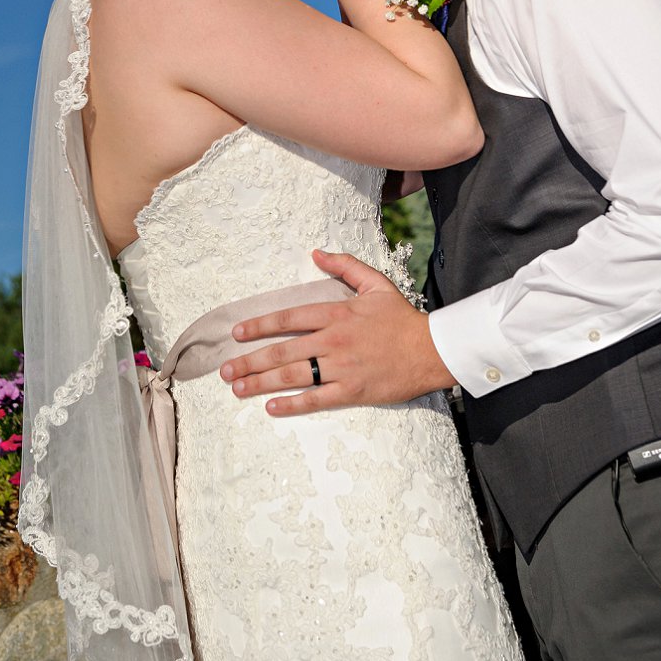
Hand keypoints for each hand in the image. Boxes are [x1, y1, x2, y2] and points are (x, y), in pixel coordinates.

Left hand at [218, 248, 456, 414]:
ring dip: (261, 383)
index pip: (287, 319)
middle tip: (226, 370)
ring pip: (294, 376)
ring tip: (237, 388)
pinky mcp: (354, 390)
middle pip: (282, 351)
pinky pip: (317, 399)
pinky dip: (292, 404)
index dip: (258, 326)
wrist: (434, 350)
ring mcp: (343, 367)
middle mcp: (334, 340)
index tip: (237, 334)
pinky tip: (270, 407)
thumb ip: (345, 266)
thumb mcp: (375, 284)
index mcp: (336, 314)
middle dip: (250, 361)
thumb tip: (317, 253)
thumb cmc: (402, 318)